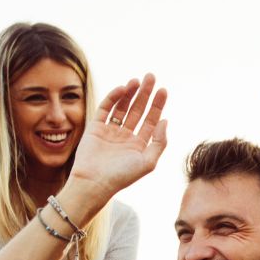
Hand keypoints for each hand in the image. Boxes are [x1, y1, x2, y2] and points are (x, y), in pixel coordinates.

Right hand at [67, 76, 168, 194]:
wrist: (94, 183)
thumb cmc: (122, 176)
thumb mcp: (148, 162)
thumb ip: (160, 141)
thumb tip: (166, 120)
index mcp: (139, 144)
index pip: (151, 120)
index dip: (157, 104)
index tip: (163, 90)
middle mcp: (125, 136)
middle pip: (138, 109)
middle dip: (145, 93)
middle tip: (151, 76)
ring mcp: (110, 131)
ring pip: (122, 106)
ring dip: (130, 92)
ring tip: (138, 80)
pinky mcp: (95, 127)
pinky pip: (105, 108)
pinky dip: (113, 97)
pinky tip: (123, 88)